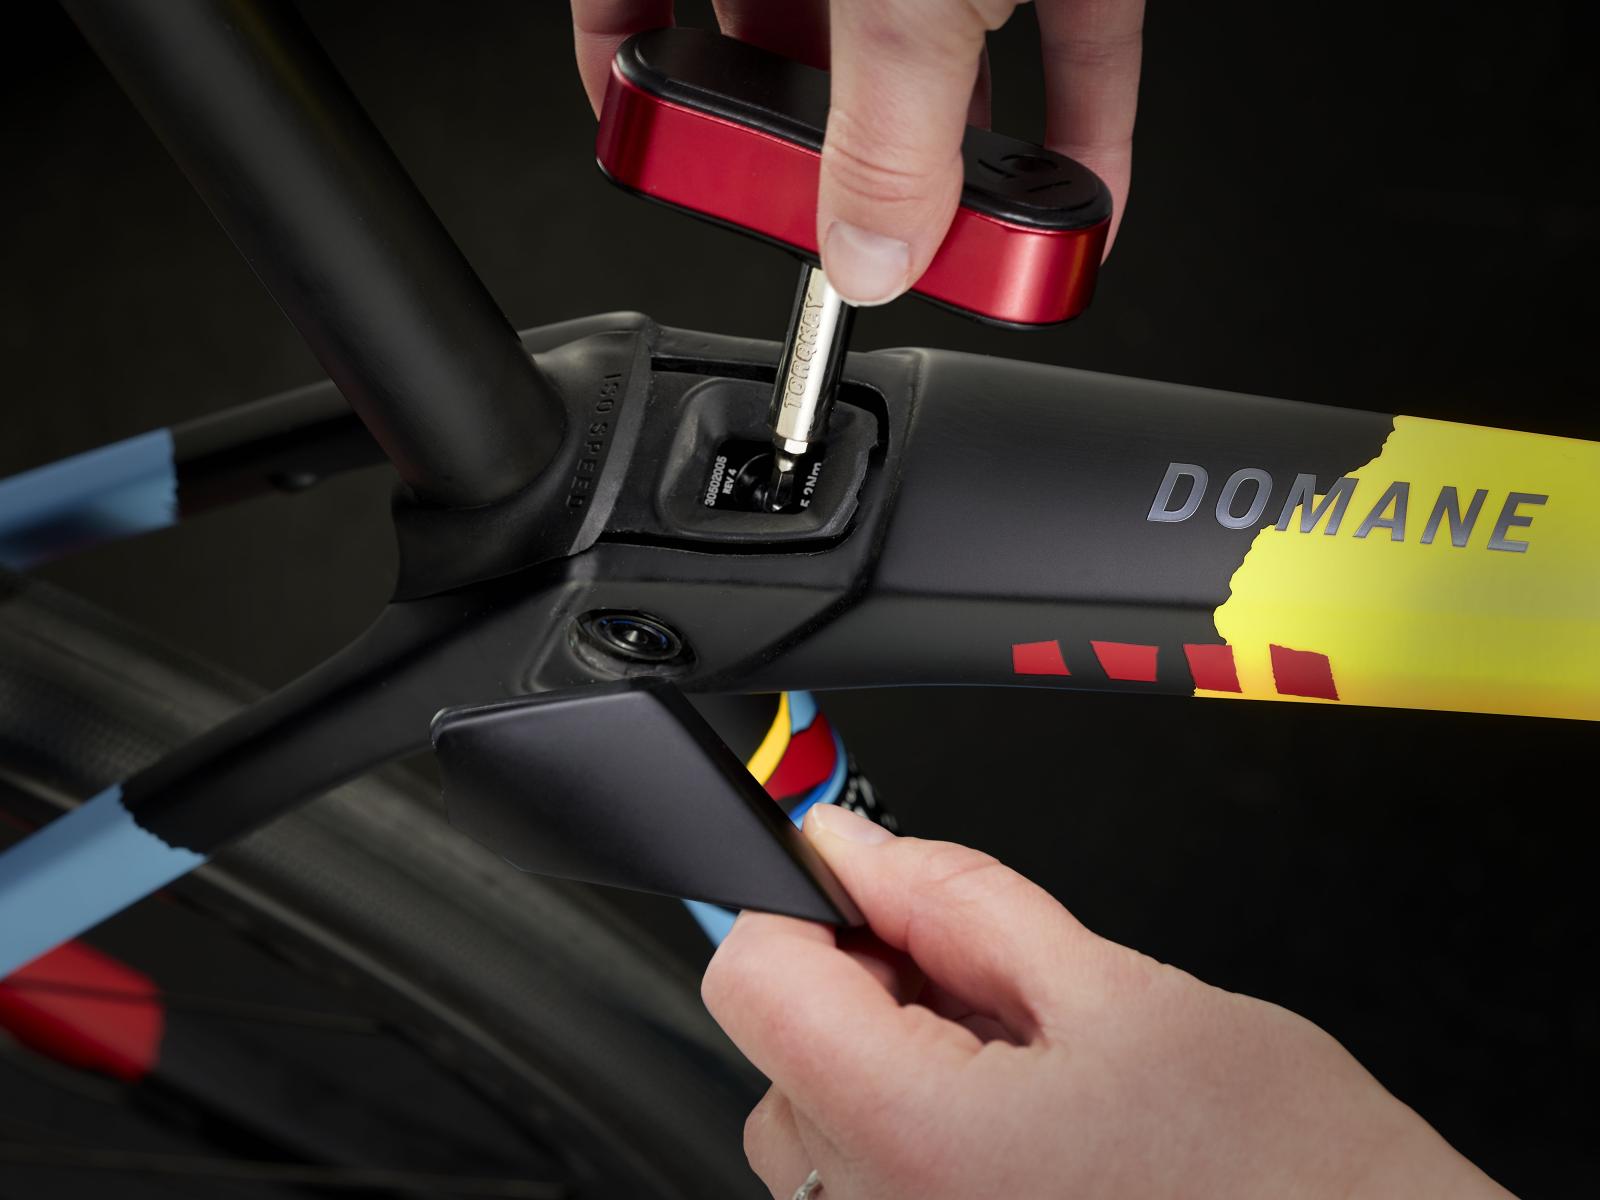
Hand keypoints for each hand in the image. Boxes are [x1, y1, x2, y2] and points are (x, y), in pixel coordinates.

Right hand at [571, 1, 1142, 304]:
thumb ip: (879, 121)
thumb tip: (866, 252)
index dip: (627, 73)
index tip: (652, 153)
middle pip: (793, 55)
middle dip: (819, 160)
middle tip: (839, 235)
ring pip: (931, 53)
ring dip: (960, 157)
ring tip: (974, 239)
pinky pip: (1067, 35)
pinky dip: (1079, 120)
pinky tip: (1083, 197)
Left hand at [702, 803, 1513, 1199]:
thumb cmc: (1295, 1180)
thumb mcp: (1126, 993)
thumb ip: (961, 902)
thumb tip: (855, 846)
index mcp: (914, 1137)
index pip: (749, 978)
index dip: (800, 906)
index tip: (861, 885)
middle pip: (779, 1054)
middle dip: (867, 987)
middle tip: (996, 980)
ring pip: (824, 1123)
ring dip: (898, 1062)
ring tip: (1038, 1065)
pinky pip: (873, 1183)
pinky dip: (920, 1130)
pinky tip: (1030, 1126)